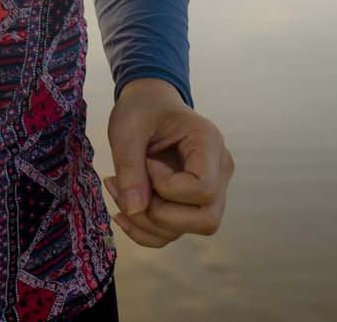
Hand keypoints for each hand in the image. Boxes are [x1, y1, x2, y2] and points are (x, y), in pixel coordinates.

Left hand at [101, 78, 232, 248]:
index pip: (203, 188)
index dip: (167, 186)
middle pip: (207, 219)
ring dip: (146, 222)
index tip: (146, 162)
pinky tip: (124, 209)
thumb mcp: (127, 128)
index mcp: (209, 143)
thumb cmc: (142, 109)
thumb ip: (130, 165)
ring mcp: (211, 190)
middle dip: (159, 214)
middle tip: (127, 187)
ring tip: (117, 189)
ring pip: (189, 230)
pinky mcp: (193, 204)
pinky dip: (146, 229)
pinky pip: (174, 231)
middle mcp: (219, 171)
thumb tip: (134, 210)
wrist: (150, 104)